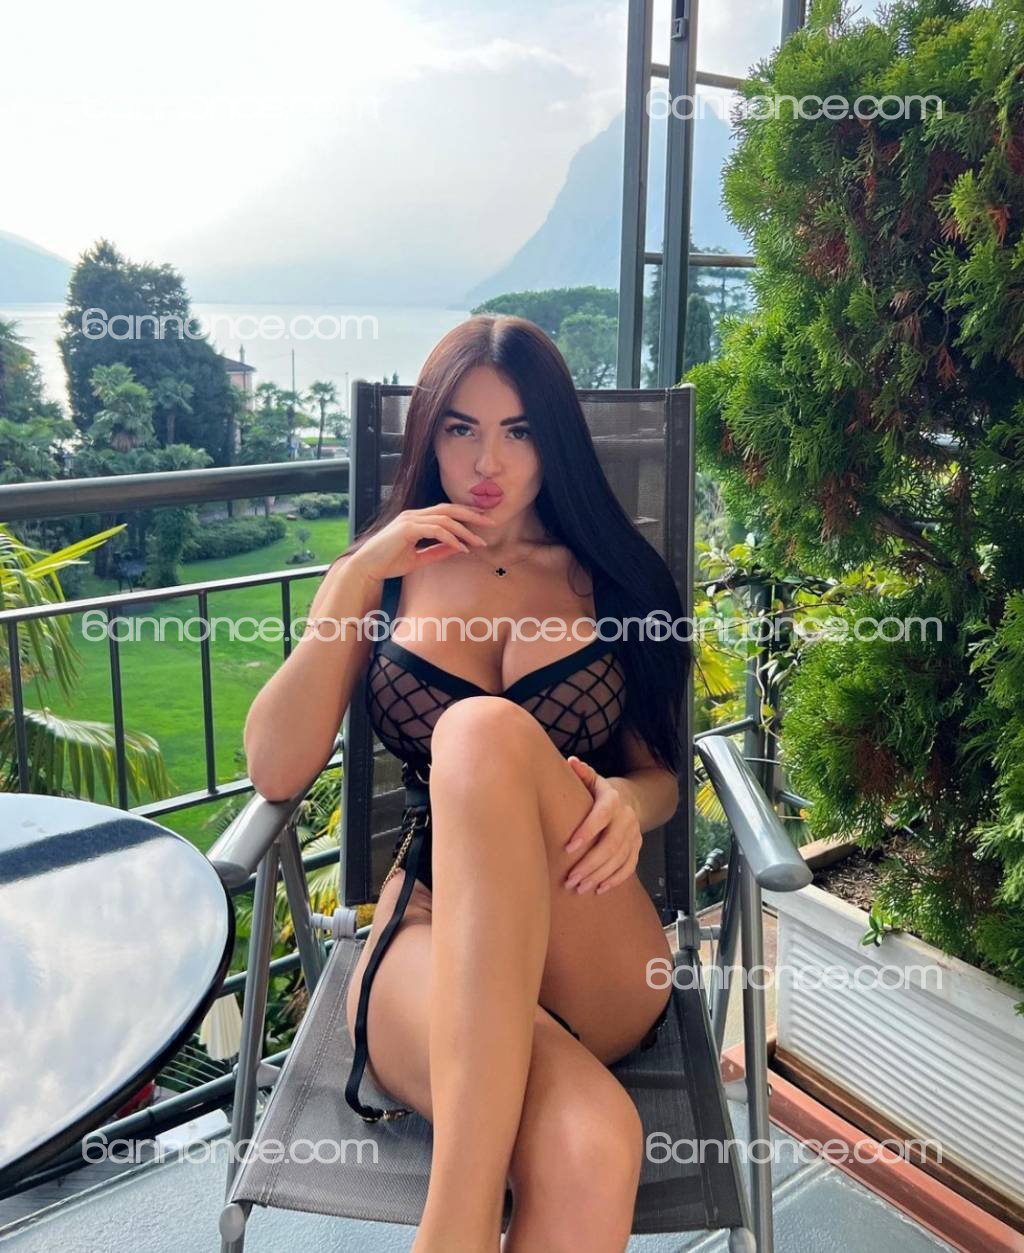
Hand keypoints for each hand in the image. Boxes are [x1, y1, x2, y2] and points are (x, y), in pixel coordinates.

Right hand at [346, 503, 498, 582]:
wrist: (366, 568)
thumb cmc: (388, 563)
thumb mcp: (418, 558)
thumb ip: (437, 551)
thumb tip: (460, 548)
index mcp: (416, 519)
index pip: (446, 511)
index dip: (466, 515)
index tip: (483, 522)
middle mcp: (414, 515)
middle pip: (450, 508)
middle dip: (472, 515)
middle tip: (492, 522)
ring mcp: (410, 519)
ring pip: (445, 519)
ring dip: (465, 530)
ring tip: (479, 542)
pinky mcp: (407, 529)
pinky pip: (435, 530)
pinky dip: (451, 538)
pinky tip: (461, 548)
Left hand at [562, 756, 641, 895]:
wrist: (630, 799)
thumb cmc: (600, 793)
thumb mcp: (592, 780)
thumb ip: (582, 773)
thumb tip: (571, 762)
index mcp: (613, 798)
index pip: (602, 815)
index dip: (587, 831)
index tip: (568, 848)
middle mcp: (626, 817)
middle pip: (611, 844)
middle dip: (590, 863)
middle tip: (571, 878)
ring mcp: (634, 834)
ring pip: (619, 858)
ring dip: (599, 875)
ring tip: (579, 887)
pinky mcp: (637, 848)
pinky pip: (629, 867)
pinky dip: (615, 880)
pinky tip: (599, 889)